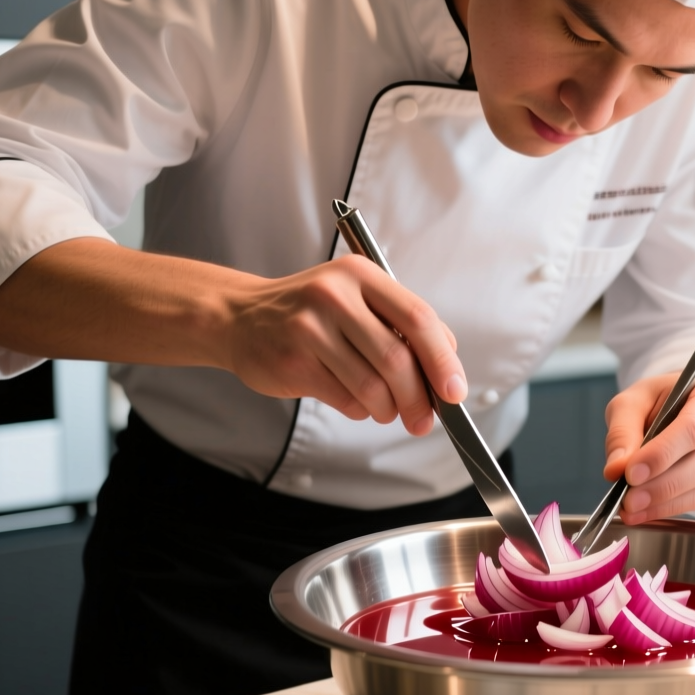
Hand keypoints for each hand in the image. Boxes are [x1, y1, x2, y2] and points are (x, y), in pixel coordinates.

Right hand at [225, 254, 465, 435]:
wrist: (239, 318)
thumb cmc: (309, 312)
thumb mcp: (356, 298)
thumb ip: (401, 326)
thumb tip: (447, 371)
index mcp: (361, 275)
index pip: (418, 318)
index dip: (443, 360)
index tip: (455, 391)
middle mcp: (335, 295)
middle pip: (397, 359)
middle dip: (420, 398)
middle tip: (424, 419)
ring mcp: (310, 328)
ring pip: (372, 386)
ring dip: (388, 409)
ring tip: (387, 410)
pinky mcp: (293, 361)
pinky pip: (345, 399)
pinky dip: (360, 409)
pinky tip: (356, 402)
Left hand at [601, 372, 694, 523]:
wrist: (685, 406)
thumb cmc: (661, 400)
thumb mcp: (633, 401)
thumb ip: (622, 431)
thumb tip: (616, 469)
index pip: (694, 428)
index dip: (662, 454)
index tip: (631, 473)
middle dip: (663, 485)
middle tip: (628, 499)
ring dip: (666, 503)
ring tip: (632, 509)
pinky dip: (671, 508)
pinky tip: (645, 511)